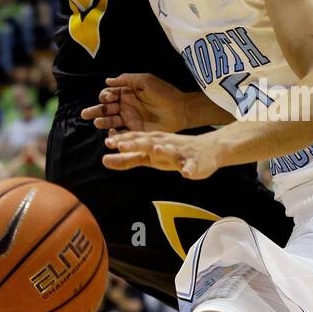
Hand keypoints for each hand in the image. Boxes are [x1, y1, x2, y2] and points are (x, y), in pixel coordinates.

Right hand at [81, 72, 188, 134]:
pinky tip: (110, 133)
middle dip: (95, 111)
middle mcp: (125, 106)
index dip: (105, 96)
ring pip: (111, 121)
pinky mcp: (135, 131)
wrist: (181, 110)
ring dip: (103, 122)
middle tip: (86, 114)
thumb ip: (126, 80)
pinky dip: (114, 134)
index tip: (108, 98)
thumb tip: (107, 81)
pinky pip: (121, 134)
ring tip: (98, 123)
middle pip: (106, 109)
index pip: (109, 95)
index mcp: (126, 93)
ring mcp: (130, 119)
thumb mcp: (145, 81)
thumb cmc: (165, 93)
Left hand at [102, 131, 219, 178]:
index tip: (107, 142)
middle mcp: (165, 144)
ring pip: (171, 151)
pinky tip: (186, 172)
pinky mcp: (194, 163)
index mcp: (153, 141)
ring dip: (163, 151)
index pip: (135, 139)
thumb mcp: (149, 156)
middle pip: (149, 143)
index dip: (122, 141)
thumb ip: (128, 159)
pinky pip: (192, 166)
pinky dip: (189, 168)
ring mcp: (180, 153)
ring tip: (156, 150)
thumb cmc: (173, 152)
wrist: (208, 150)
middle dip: (136, 143)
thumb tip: (104, 160)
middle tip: (121, 145)